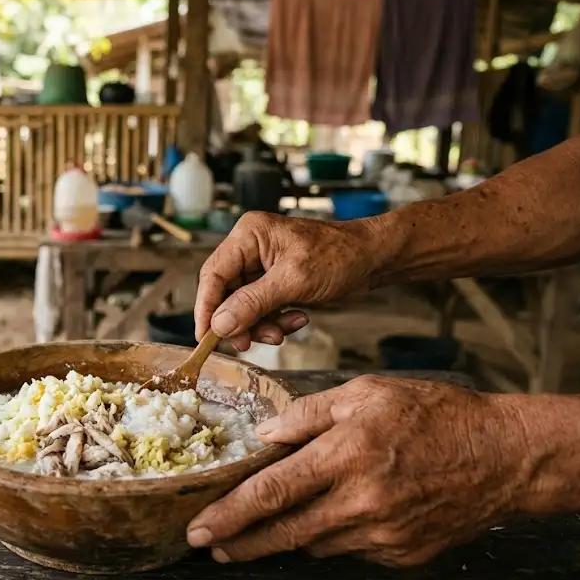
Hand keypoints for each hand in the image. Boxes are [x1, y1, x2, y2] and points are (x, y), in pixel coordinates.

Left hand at [186, 375, 535, 566]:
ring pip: (316, 543)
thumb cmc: (434, 414)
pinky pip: (351, 549)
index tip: (200, 528)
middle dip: (241, 543)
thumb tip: (264, 435)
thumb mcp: (366, 392)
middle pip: (285, 532)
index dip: (230, 514)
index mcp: (347, 454)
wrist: (504, 456)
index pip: (272, 491)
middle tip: (210, 547)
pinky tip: (338, 513)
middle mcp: (362, 501)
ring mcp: (384, 533)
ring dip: (289, 534)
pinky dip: (334, 534)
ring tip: (270, 522)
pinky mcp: (402, 553)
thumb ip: (308, 413)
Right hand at [194, 212, 393, 350]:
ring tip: (284, 331)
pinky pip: (262, 309)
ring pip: (243, 306)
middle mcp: (250, 248)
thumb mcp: (294, 281)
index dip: (206, 308)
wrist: (374, 258)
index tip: (206, 337)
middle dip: (240, 321)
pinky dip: (275, 321)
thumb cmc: (340, 256)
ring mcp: (261, 266)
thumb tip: (219, 325)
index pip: (213, 275)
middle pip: (226, 294)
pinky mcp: (274, 281)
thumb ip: (253, 303)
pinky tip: (297, 319)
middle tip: (251, 343)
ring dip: (261, 325)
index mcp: (248, 235)